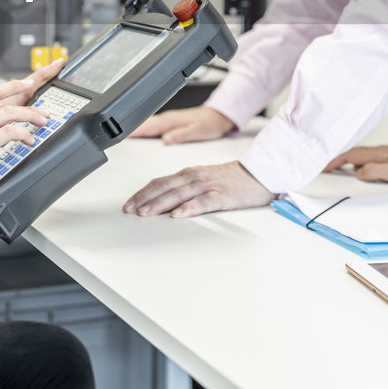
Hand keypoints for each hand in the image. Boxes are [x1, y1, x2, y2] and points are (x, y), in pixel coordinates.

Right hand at [0, 58, 64, 206]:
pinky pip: (9, 134)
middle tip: (43, 106)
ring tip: (42, 123)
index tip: (25, 83)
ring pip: (10, 113)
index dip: (11, 85)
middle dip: (28, 96)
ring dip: (31, 116)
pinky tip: (29, 140)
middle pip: (4, 98)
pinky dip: (23, 135)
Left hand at [122, 161, 270, 217]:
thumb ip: (184, 188)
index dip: (142, 193)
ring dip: (160, 204)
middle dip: (144, 199)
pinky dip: (189, 208)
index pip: (159, 182)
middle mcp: (195, 177)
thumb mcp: (202, 180)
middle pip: (164, 187)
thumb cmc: (231, 179)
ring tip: (145, 213)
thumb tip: (162, 203)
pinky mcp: (222, 195)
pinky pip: (203, 202)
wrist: (258, 173)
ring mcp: (208, 185)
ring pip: (179, 194)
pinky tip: (178, 214)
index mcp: (188, 174)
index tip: (128, 204)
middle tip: (129, 210)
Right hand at [129, 106, 233, 143]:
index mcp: (170, 121)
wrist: (219, 116)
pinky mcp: (169, 122)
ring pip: (145, 124)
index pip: (147, 127)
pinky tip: (139, 134)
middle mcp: (167, 118)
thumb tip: (166, 139)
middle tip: (113, 139)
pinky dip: (142, 128)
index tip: (120, 138)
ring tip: (120, 138)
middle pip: (142, 125)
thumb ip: (181, 135)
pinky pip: (151, 125)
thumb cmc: (210, 124)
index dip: (132, 132)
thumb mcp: (198, 131)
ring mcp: (167, 119)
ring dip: (133, 129)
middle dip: (127, 131)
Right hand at [324, 145, 387, 184]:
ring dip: (346, 162)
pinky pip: (367, 160)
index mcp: (377, 154)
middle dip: (336, 160)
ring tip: (337, 170)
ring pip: (359, 157)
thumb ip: (376, 171)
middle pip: (351, 155)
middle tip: (324, 168)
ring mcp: (383, 154)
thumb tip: (359, 173)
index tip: (322, 166)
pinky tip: (360, 171)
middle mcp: (378, 152)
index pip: (349, 156)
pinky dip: (358, 164)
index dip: (334, 161)